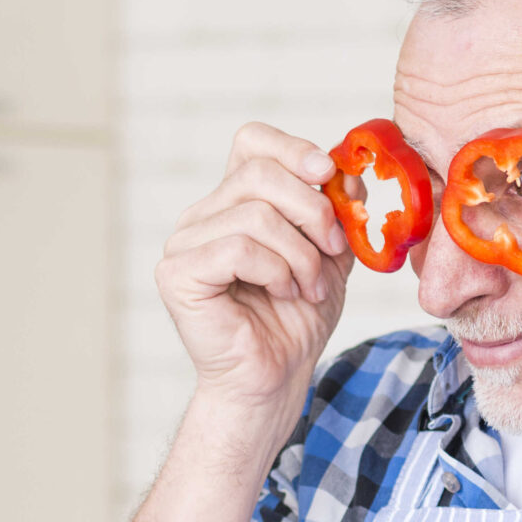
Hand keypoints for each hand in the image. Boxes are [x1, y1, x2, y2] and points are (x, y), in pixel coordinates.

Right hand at [154, 123, 354, 421]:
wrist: (273, 379)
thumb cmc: (295, 320)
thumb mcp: (330, 253)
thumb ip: (335, 208)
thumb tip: (344, 170)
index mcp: (233, 202)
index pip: (251, 142)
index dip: (292, 148)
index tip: (327, 174)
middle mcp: (202, 216)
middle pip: (259, 172)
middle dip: (311, 209)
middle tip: (333, 250)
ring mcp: (183, 243)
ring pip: (254, 214)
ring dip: (299, 254)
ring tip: (308, 288)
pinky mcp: (176, 274)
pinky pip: (238, 249)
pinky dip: (275, 271)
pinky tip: (283, 294)